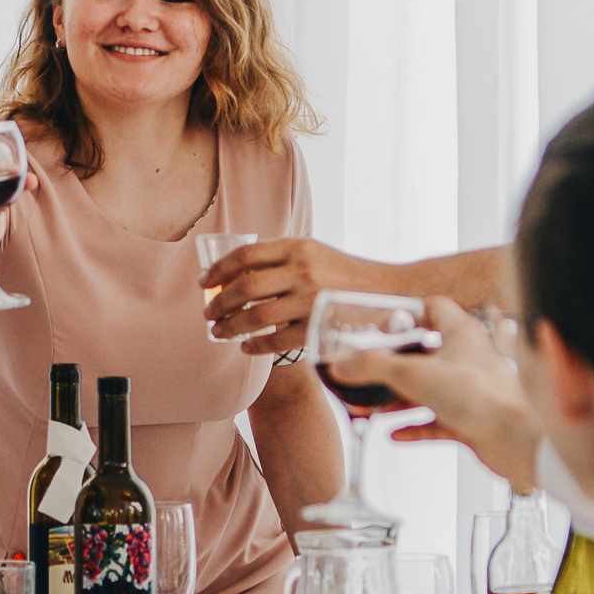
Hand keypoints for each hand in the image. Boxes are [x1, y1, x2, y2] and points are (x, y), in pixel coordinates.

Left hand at [203, 238, 390, 353]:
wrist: (390, 293)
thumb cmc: (345, 274)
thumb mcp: (314, 252)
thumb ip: (280, 257)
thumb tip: (233, 272)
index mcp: (298, 246)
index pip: (245, 255)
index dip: (218, 270)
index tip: (203, 282)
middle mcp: (303, 270)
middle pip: (244, 288)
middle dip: (218, 303)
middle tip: (207, 314)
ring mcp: (311, 300)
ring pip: (255, 317)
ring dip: (230, 327)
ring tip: (219, 333)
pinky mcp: (318, 327)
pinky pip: (276, 340)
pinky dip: (255, 346)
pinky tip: (246, 347)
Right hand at [326, 297, 541, 491]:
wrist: (516, 440)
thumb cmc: (481, 397)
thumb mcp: (413, 374)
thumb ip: (372, 366)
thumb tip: (340, 362)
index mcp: (461, 333)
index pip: (432, 308)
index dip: (405, 313)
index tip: (380, 325)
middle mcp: (467, 358)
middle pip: (424, 352)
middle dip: (393, 364)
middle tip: (368, 371)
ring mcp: (470, 390)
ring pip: (428, 389)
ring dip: (398, 398)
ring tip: (370, 406)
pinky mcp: (471, 419)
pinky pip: (436, 421)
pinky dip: (414, 426)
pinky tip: (394, 434)